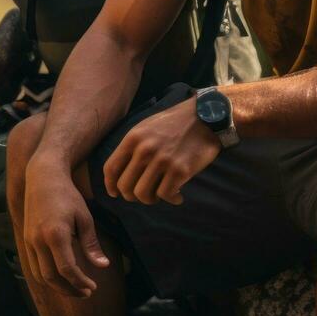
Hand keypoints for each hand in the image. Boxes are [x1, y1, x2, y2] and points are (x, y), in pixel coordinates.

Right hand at [22, 156, 110, 297]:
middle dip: (69, 289)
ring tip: (75, 289)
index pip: (67, 269)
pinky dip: (47, 278)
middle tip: (86, 293)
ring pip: (40, 276)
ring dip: (57, 287)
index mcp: (56, 235)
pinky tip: (61, 278)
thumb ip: (91, 244)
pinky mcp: (26, 240)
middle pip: (51, 278)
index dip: (80, 282)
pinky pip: (34, 267)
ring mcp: (29, 241)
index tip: (93, 287)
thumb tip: (103, 266)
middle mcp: (38, 241)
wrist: (43, 179)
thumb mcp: (85, 217)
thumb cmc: (68, 196)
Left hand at [103, 98, 220, 205]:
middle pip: (125, 186)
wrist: (206, 115)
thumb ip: (133, 146)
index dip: (110, 185)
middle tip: (143, 195)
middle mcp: (144, 150)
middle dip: (132, 196)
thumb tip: (121, 172)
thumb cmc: (176, 122)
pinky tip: (177, 195)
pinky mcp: (180, 169)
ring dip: (151, 199)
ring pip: (143, 194)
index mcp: (133, 138)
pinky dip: (171, 199)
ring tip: (160, 195)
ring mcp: (162, 160)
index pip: (110, 169)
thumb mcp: (147, 127)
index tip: (115, 193)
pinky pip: (166, 195)